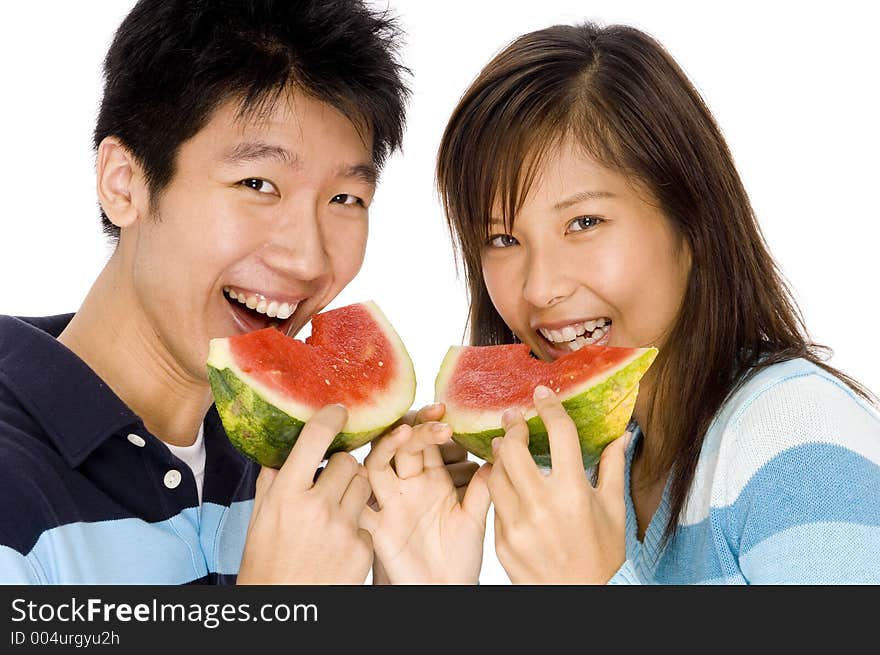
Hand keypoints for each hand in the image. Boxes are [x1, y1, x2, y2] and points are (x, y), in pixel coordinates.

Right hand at [237, 404, 373, 584]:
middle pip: (349, 461)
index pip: (316, 437)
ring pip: (364, 485)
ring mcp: (343, 527)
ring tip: (335, 509)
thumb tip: (281, 451)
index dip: (331, 417)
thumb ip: (273, 481)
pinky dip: (355, 526)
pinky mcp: (362, 548)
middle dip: (342, 466)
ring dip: (353, 491)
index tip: (339, 411)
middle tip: (331, 479)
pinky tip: (338, 541)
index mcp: (286, 493)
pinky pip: (367, 520)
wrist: (283, 609)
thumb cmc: (264, 564)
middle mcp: (317, 506)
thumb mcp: (258, 518)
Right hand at [360, 420, 491, 583]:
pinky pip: (359, 505)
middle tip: (436, 419)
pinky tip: (362, 472)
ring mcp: (391, 504)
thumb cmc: (460, 556)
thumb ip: (482, 488)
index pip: (427, 442)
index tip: (445, 410)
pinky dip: (356, 488)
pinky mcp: (377, 527)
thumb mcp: (474, 518)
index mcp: (433, 479)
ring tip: (406, 434)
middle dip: (416, 429)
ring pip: (377, 465)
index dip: (431, 423)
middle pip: (402, 446)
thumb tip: (497, 454)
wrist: (445, 591)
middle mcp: (409, 486)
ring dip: (387, 447)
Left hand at [489, 386, 629, 583]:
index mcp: (574, 492)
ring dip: (499, 456)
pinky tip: (506, 481)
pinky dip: (499, 487)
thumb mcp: (613, 511)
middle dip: (513, 428)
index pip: (559, 434)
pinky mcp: (501, 540)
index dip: (548, 407)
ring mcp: (518, 524)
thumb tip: (622, 436)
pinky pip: (494, 503)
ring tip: (506, 447)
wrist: (579, 600)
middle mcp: (542, 505)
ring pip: (495, 473)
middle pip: (513, 449)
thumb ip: (612, 469)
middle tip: (515, 420)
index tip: (541, 394)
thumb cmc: (601, 556)